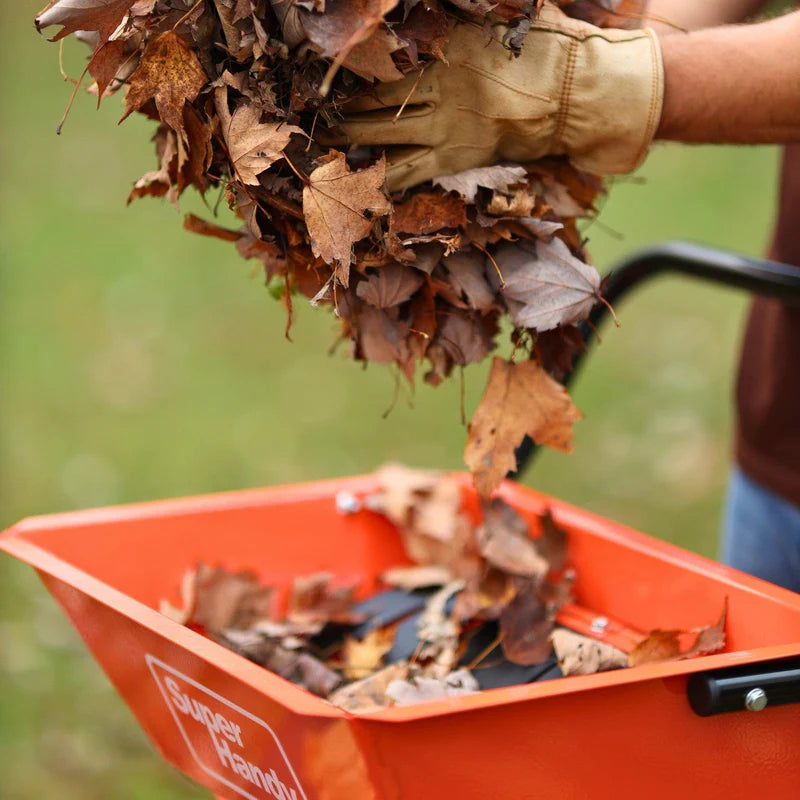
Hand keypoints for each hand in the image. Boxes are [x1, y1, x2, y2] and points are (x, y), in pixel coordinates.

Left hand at [333, 3, 663, 189]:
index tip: (327, 81)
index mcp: (446, 49)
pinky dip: (383, 180)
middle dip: (342, 113)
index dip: (353, 76)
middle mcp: (439, 89)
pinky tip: (359, 184)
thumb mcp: (493, 21)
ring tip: (324, 149)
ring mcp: (446, 127)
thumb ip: (454, 24)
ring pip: (385, 139)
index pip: (386, 64)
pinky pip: (411, 173)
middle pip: (376, 103)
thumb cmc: (542, 51)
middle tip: (313, 119)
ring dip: (351, 145)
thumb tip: (414, 23)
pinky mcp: (458, 158)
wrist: (578, 96)